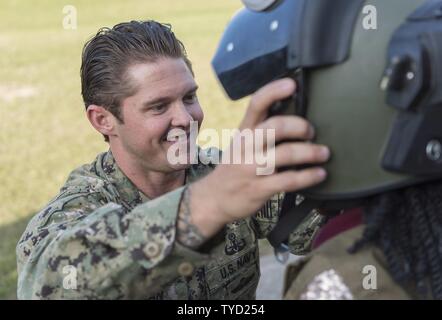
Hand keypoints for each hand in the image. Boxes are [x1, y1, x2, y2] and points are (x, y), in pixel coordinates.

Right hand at [190, 78, 329, 237]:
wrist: (214, 199)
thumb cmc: (234, 167)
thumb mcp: (240, 144)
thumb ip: (261, 131)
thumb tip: (296, 118)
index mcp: (243, 132)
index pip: (256, 104)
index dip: (274, 91)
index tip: (292, 84)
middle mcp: (246, 147)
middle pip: (276, 126)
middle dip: (300, 126)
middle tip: (312, 132)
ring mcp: (251, 168)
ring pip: (286, 154)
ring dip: (311, 152)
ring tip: (324, 153)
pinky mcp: (259, 188)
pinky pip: (289, 180)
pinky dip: (308, 176)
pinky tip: (319, 174)